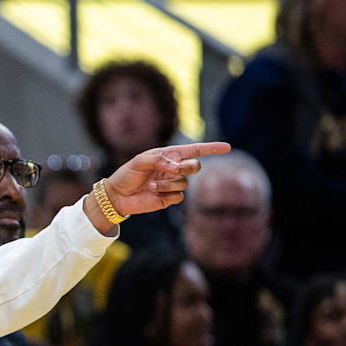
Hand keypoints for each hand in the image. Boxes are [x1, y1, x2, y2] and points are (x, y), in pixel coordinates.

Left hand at [107, 142, 230, 214]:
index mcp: (169, 156)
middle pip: (195, 166)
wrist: (118, 195)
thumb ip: (159, 160)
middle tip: (173, 170)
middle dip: (188, 167)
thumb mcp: (140, 161)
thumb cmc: (127, 174)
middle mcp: (174, 169)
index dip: (212, 148)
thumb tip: (177, 167)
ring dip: (169, 183)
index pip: (194, 150)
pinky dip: (167, 194)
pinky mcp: (169, 198)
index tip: (227, 147)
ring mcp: (173, 184)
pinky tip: (154, 193)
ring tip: (152, 185)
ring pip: (184, 182)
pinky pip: (178, 196)